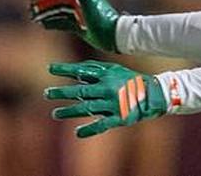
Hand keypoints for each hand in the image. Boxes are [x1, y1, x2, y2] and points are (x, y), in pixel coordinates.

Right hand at [30, 0, 119, 52]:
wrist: (113, 35)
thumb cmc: (101, 16)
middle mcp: (80, 2)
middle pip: (57, 1)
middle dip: (44, 5)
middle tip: (31, 9)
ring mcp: (79, 14)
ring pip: (58, 12)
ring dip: (46, 14)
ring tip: (34, 18)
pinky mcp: (80, 26)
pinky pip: (63, 23)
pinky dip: (53, 23)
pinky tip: (43, 25)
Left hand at [44, 60, 166, 137]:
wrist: (154, 94)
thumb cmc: (129, 80)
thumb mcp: (114, 70)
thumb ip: (96, 70)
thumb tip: (76, 73)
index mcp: (106, 75)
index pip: (82, 71)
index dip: (65, 69)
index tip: (50, 68)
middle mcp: (107, 89)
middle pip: (81, 91)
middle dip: (63, 92)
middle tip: (47, 93)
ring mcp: (112, 104)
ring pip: (87, 108)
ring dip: (70, 111)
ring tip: (55, 113)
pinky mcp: (119, 118)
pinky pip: (102, 125)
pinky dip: (89, 130)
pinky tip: (77, 133)